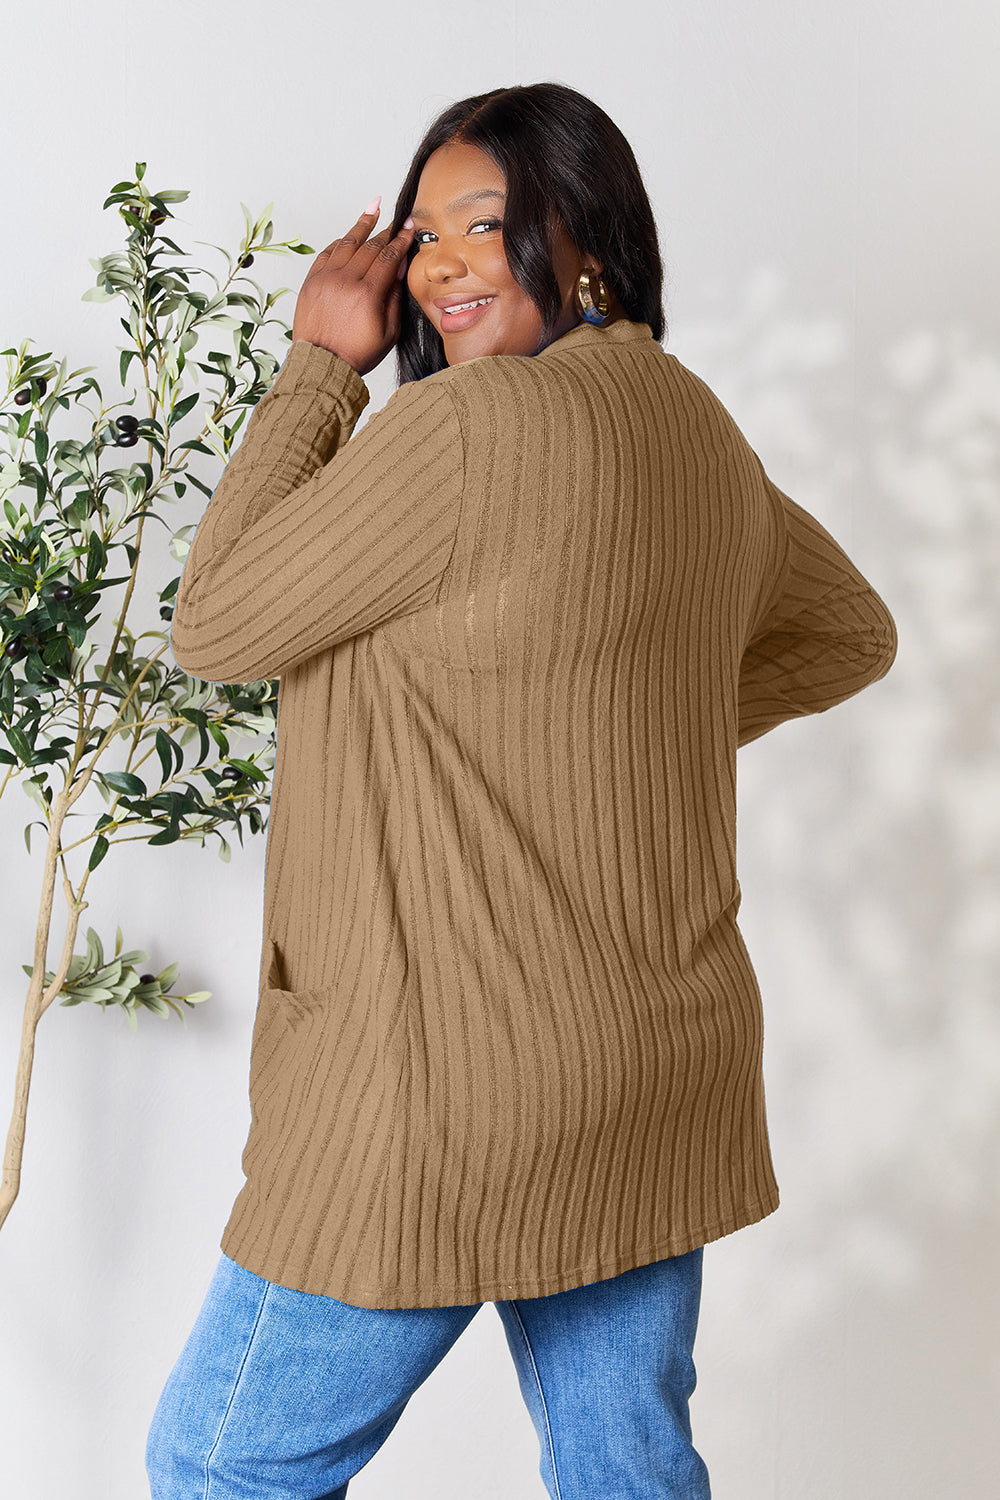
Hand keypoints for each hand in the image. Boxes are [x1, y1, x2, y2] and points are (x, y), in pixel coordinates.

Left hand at [291, 201, 415, 376]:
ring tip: (373, 209)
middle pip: (369, 246)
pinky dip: (340, 242)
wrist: (322, 365)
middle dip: (386, 230)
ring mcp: (325, 279)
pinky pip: (327, 253)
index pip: (388, 256)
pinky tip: (349, 235)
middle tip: (396, 219)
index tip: (409, 227)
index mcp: (367, 293)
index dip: (401, 239)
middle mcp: (345, 281)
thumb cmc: (356, 353)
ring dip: (362, 225)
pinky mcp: (312, 282)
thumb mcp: (389, 332)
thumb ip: (394, 297)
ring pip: (346, 243)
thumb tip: (397, 267)